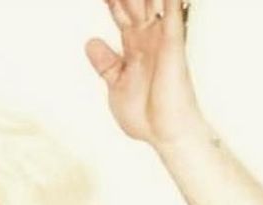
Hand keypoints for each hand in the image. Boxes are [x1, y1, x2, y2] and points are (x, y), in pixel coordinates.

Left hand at [85, 0, 209, 147]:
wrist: (163, 134)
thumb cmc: (146, 115)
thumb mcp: (115, 85)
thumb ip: (106, 63)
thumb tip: (90, 42)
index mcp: (133, 47)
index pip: (119, 12)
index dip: (110, 0)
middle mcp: (148, 38)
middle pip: (134, 2)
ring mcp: (160, 39)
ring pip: (151, 2)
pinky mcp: (172, 44)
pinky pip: (171, 14)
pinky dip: (170, 1)